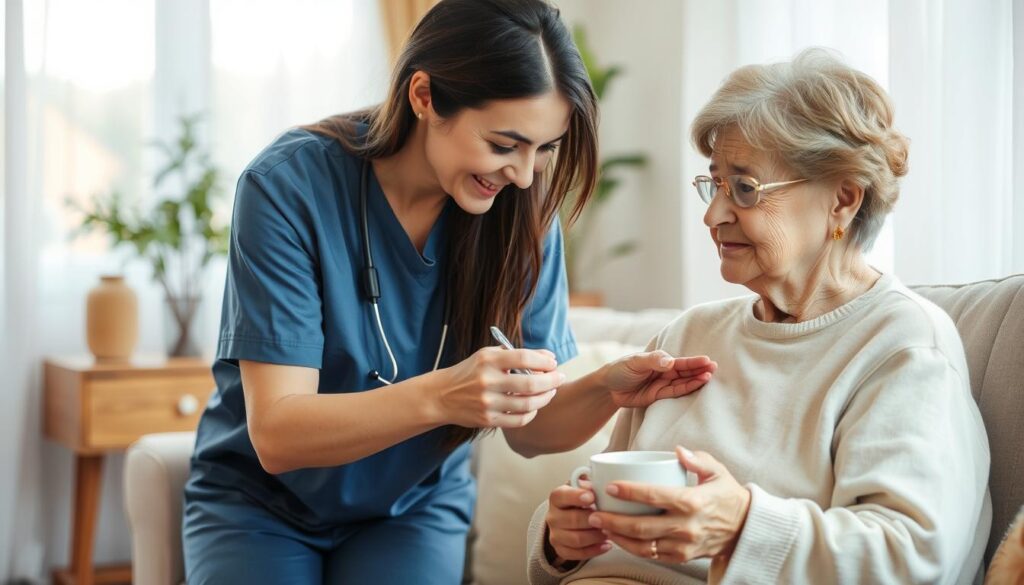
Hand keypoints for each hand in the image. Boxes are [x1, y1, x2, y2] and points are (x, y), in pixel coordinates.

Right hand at [430, 347, 564, 427]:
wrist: (442, 396)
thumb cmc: (470, 372)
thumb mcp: (487, 356)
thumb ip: (515, 354)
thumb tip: (548, 356)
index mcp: (488, 360)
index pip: (524, 357)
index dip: (544, 360)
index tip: (553, 362)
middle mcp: (487, 381)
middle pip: (530, 383)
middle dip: (551, 380)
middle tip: (560, 378)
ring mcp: (487, 403)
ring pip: (528, 404)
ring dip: (545, 397)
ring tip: (550, 392)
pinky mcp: (488, 420)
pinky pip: (519, 420)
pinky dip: (531, 414)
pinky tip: (534, 407)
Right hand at [545, 480, 611, 562]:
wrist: (569, 518)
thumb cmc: (581, 501)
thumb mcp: (583, 488)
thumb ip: (590, 483)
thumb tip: (599, 480)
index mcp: (557, 497)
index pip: (561, 496)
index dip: (576, 496)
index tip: (592, 496)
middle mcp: (552, 516)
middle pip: (572, 519)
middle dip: (592, 519)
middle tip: (607, 518)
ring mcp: (555, 534)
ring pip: (576, 539)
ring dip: (595, 536)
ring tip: (609, 532)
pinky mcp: (561, 549)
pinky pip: (577, 554)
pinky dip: (594, 550)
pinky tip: (606, 545)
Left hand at [587, 447, 750, 563]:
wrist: (745, 529)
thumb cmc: (728, 496)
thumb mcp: (717, 471)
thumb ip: (697, 460)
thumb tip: (678, 451)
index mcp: (693, 502)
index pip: (655, 496)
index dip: (630, 492)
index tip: (610, 487)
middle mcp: (687, 526)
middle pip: (642, 527)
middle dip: (613, 522)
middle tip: (594, 512)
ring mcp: (684, 545)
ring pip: (644, 546)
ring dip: (618, 538)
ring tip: (601, 527)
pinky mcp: (682, 557)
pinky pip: (652, 556)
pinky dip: (632, 548)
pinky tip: (618, 538)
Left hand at [602, 351, 715, 407]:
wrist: (608, 388)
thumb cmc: (620, 369)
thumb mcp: (635, 362)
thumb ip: (653, 361)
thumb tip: (670, 361)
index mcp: (659, 360)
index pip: (679, 361)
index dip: (693, 361)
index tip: (707, 360)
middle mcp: (664, 371)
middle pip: (685, 371)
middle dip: (699, 369)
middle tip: (714, 368)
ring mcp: (662, 384)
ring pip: (683, 382)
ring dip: (696, 380)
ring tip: (709, 377)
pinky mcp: (659, 396)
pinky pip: (675, 393)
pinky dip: (686, 390)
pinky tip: (697, 386)